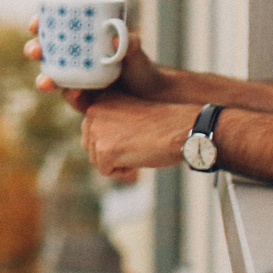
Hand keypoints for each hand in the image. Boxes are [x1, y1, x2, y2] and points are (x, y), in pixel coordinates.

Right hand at [25, 15, 171, 99]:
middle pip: (45, 53)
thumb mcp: (136, 51)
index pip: (54, 29)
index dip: (39, 25)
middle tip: (36, 51)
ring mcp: (76, 81)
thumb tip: (115, 39)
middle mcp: (73, 60)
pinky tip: (74, 93)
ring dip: (44, 79)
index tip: (35, 24)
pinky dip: (70, 96)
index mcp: (81, 41)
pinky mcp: (84, 102)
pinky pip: (72, 99)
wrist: (153, 97)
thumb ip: (130, 43)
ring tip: (46, 81)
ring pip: (52, 78)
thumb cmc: (141, 67)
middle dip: (34, 50)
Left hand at [76, 94, 192, 182]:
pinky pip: (106, 171)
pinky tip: (139, 159)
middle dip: (111, 153)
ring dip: (117, 162)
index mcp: (100, 100)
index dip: (114, 140)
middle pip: (91, 146)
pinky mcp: (105, 150)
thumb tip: (92, 144)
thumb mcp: (129, 114)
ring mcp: (97, 131)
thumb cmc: (163, 123)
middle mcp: (93, 111)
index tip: (134, 136)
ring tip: (139, 150)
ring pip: (97, 160)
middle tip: (137, 146)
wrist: (182, 128)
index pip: (92, 131)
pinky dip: (123, 172)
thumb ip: (109, 122)